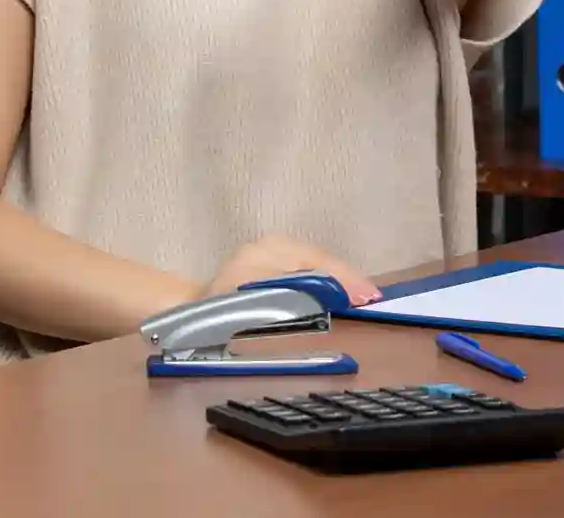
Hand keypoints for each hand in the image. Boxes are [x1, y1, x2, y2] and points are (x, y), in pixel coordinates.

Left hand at [204, 235, 380, 306]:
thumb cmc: (217, 317)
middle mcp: (270, 245)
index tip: (366, 297)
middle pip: (319, 261)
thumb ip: (290, 306)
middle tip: (373, 298)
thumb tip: (328, 302)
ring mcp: (272, 246)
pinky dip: (330, 277)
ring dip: (342, 279)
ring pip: (318, 261)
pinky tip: (345, 289)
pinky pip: (310, 264)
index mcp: (263, 257)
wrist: (190, 309)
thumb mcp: (252, 315)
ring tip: (365, 294)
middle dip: (348, 280)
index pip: (312, 268)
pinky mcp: (275, 252)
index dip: (342, 283)